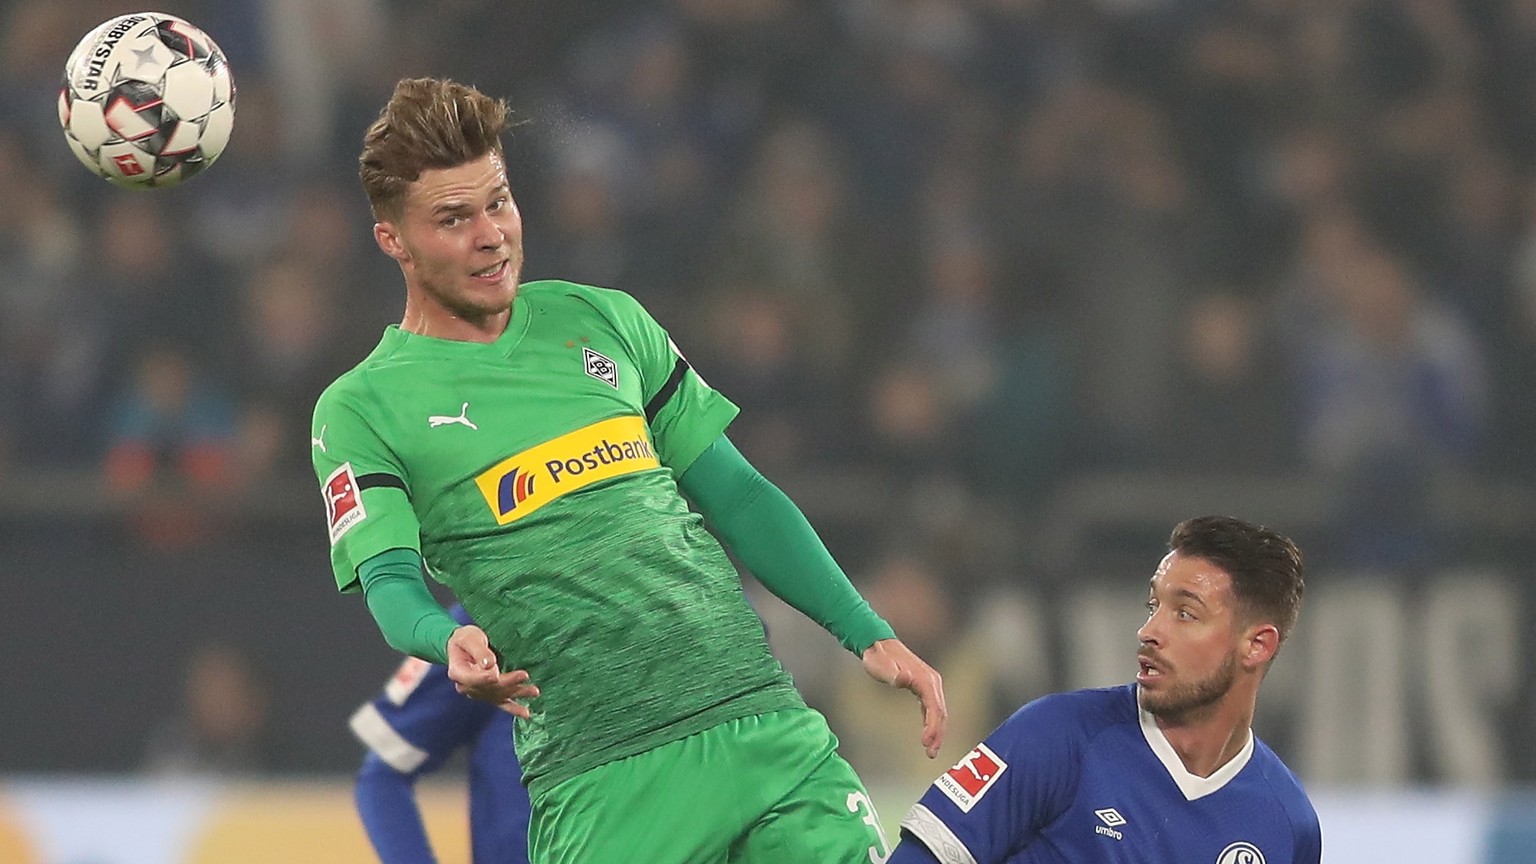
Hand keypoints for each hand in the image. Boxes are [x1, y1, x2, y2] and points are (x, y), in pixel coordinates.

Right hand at [446, 625, 539, 718]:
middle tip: (524, 675)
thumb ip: (479, 651)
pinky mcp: (489, 694)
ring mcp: (478, 692)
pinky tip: (526, 714)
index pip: (472, 679)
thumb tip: (489, 664)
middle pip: (489, 688)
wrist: (462, 646)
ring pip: (499, 695)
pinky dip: (513, 708)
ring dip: (517, 693)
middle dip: (508, 682)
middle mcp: (467, 686)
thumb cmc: (465, 639)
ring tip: (534, 691)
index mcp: (458, 672)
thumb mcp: (470, 639)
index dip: (484, 678)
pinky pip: (501, 702)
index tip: (496, 674)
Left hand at [862, 638, 946, 757]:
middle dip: (938, 734)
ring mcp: (929, 683)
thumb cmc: (877, 657)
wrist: (877, 644)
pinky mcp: (923, 686)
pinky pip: (932, 708)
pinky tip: (927, 735)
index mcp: (925, 679)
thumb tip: (904, 678)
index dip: (932, 726)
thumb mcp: (881, 666)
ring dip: (937, 731)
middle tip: (931, 754)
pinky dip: (932, 722)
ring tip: (931, 751)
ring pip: (939, 711)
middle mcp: (932, 681)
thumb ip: (892, 674)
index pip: (934, 707)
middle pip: (941, 712)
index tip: (925, 743)